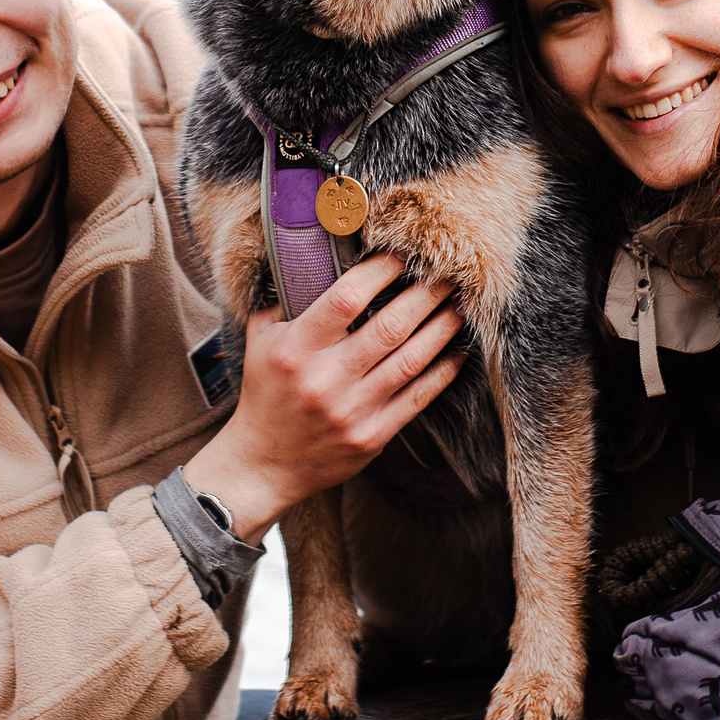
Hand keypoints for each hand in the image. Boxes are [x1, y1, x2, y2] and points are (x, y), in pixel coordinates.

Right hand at [182, 253, 465, 541]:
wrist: (263, 464)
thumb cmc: (265, 394)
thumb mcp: (260, 341)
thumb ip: (282, 299)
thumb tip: (310, 255)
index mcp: (296, 349)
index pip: (346, 299)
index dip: (380, 272)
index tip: (402, 254)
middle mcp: (325, 379)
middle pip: (389, 327)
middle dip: (425, 295)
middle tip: (449, 274)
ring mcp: (352, 410)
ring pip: (410, 360)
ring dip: (441, 329)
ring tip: (460, 306)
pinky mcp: (372, 437)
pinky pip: (417, 398)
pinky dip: (442, 372)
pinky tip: (457, 352)